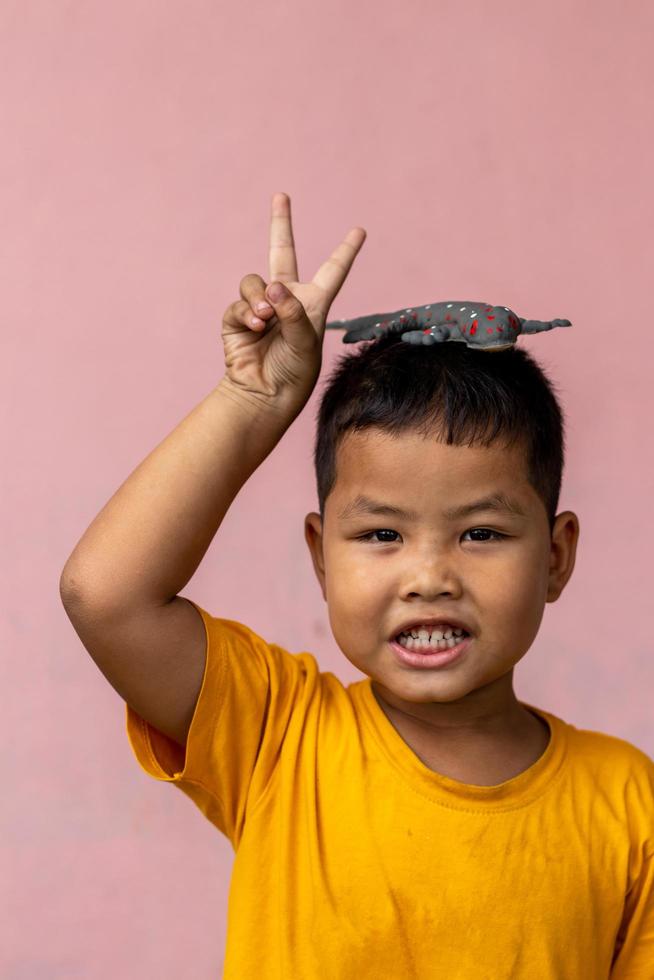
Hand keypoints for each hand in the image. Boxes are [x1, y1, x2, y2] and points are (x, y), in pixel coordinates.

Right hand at [221, 192, 365, 405]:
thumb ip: (292, 310)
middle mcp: (287, 299)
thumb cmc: (295, 372)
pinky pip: (240, 302)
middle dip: (280, 223)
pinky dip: (247, 313)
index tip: (360, 230)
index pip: (333, 270)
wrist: (265, 394)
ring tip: (266, 319)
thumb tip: (271, 286)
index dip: (346, 251)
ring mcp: (260, 307)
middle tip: (281, 196)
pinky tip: (255, 329)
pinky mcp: (237, 318)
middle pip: (282, 251)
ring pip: (254, 280)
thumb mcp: (305, 341)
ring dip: (260, 297)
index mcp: (314, 303)